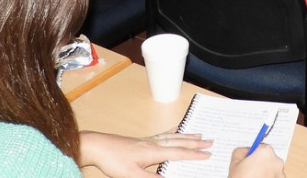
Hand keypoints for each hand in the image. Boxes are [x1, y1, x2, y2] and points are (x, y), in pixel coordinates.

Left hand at [79, 131, 211, 177]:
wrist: (97, 146)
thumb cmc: (113, 161)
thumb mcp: (132, 176)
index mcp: (153, 152)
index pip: (179, 153)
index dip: (195, 155)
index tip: (209, 154)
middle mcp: (152, 144)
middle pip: (178, 141)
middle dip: (195, 142)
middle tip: (210, 140)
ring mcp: (146, 141)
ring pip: (171, 136)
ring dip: (186, 136)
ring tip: (197, 134)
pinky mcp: (140, 141)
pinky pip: (162, 135)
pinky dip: (171, 132)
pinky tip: (172, 132)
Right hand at [229, 144, 285, 177]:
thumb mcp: (235, 162)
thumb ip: (241, 151)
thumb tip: (246, 151)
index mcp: (266, 152)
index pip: (260, 147)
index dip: (254, 154)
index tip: (250, 159)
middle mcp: (276, 161)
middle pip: (268, 158)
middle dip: (260, 163)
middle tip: (249, 171)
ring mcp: (280, 173)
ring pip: (272, 169)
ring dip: (265, 171)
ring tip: (254, 177)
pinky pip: (274, 177)